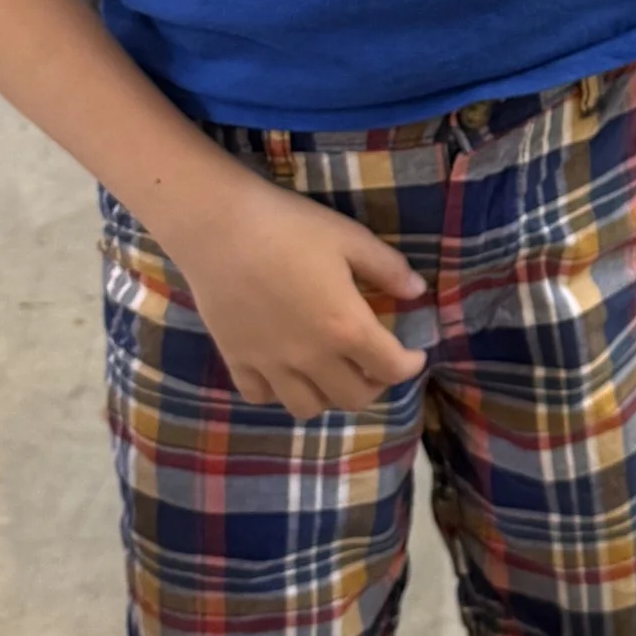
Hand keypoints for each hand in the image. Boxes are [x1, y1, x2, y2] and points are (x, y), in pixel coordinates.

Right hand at [161, 170, 430, 418]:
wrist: (218, 227)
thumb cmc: (290, 227)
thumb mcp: (350, 238)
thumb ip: (388, 268)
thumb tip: (417, 291)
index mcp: (346, 328)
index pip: (392, 369)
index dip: (411, 364)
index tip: (415, 354)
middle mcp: (311, 358)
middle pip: (352, 398)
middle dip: (374, 384)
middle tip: (375, 362)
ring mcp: (270, 364)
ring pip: (307, 408)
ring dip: (327, 395)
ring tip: (332, 371)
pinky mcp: (236, 360)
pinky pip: (260, 396)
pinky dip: (277, 391)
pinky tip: (284, 370)